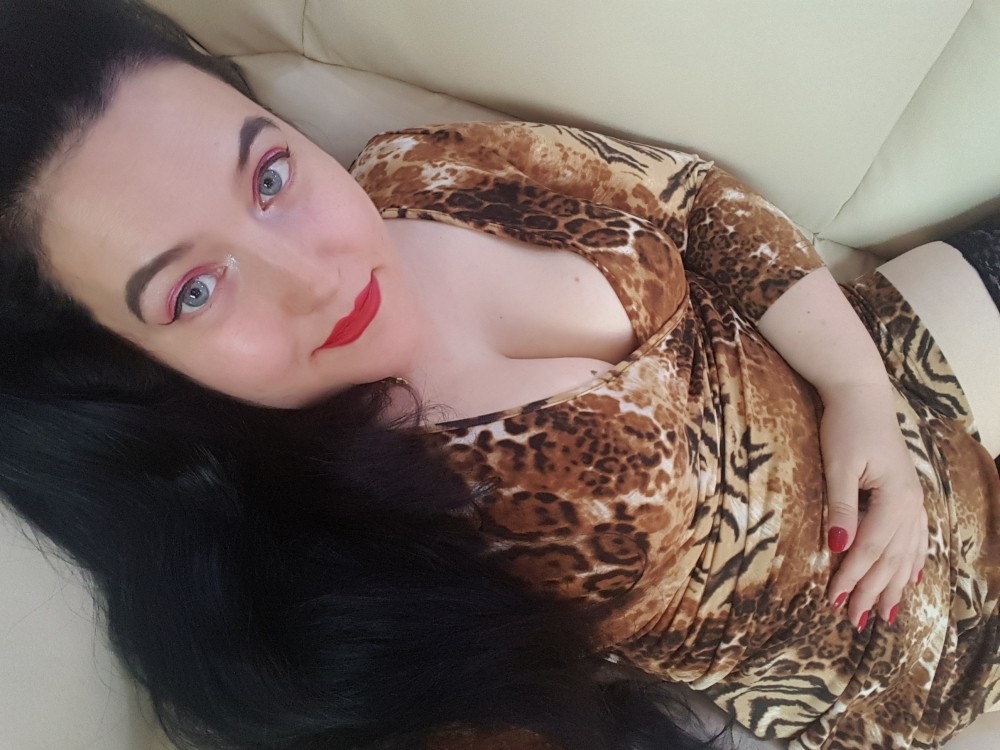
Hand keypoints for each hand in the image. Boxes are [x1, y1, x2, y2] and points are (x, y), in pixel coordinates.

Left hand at [819, 382, 926, 629]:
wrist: (862, 393)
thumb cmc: (845, 425)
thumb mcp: (838, 464)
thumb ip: (841, 506)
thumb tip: (840, 546)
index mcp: (894, 498)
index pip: (869, 548)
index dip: (852, 577)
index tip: (833, 602)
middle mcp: (910, 503)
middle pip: (890, 558)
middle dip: (872, 591)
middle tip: (855, 622)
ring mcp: (913, 499)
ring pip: (905, 553)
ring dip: (893, 585)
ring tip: (885, 614)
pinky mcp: (907, 493)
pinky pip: (915, 537)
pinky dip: (911, 561)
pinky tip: (909, 578)